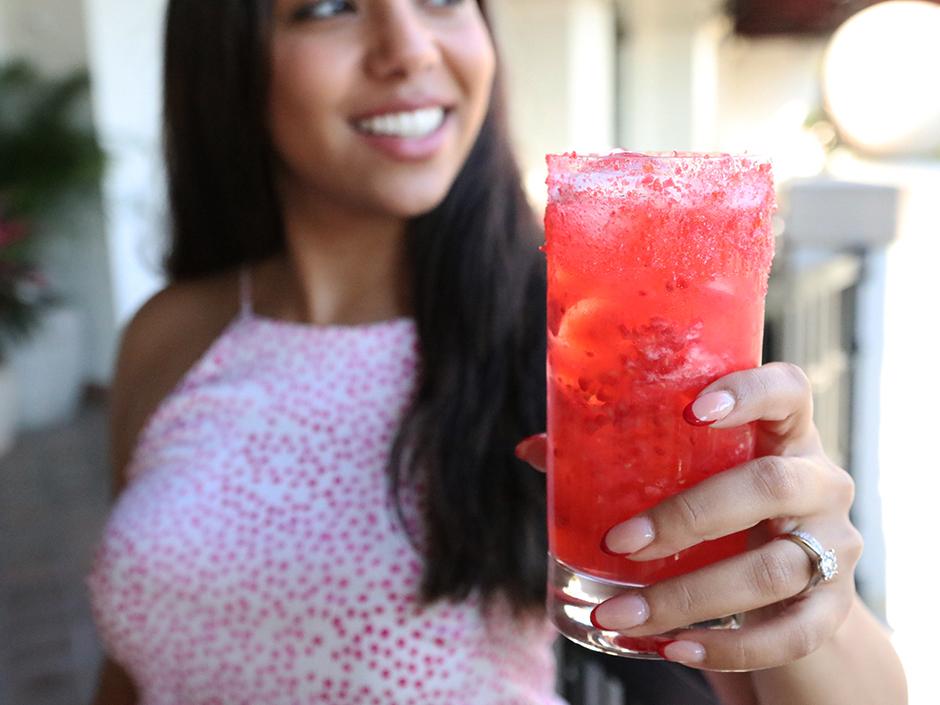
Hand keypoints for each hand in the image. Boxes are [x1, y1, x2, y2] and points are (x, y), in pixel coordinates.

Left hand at [516, 362, 863, 670]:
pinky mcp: (833, 611)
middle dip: (687, 517)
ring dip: (685, 596)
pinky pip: (788, 634)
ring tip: (617, 614)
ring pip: (770, 569)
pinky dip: (726, 647)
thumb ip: (620, 461)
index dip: (748, 392)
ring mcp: (836, 547)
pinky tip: (671, 647)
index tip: (691, 411)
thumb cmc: (728, 519)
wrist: (793, 596)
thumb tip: (533, 449)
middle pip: (770, 486)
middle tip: (619, 542)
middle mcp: (820, 483)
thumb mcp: (689, 483)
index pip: (788, 390)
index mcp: (784, 436)